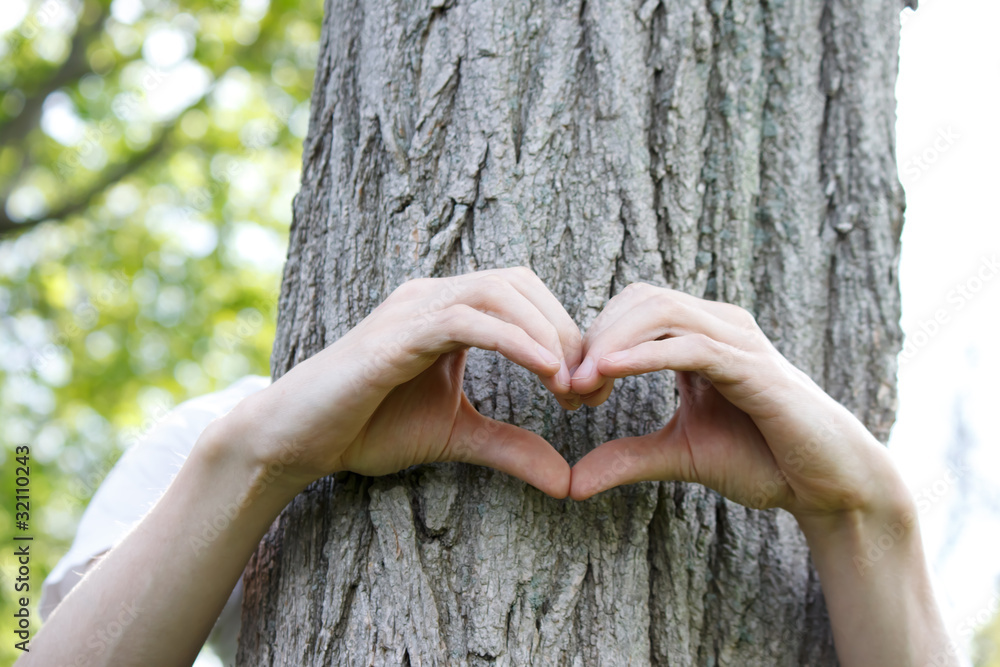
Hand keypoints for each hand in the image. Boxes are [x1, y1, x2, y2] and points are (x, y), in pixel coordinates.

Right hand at [217, 268, 582, 497]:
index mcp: (448, 312)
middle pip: (520, 283)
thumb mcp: (456, 437)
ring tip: (572, 383)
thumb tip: (565, 479)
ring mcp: (412, 309)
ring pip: (498, 291)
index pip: (524, 297)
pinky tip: (545, 369)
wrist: (297, 440)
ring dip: (546, 333)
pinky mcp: (396, 333)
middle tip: (589, 388)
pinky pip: (465, 319)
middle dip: (566, 330)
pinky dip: (513, 339)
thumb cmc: (368, 428)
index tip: (590, 391)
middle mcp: (433, 296)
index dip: (566, 335)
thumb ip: (509, 447)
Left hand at [568, 283, 908, 523]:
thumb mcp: (679, 456)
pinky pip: (692, 346)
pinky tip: (610, 372)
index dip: (593, 341)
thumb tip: (571, 483)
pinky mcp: (754, 368)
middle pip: (640, 299)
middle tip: (569, 388)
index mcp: (699, 336)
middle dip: (595, 337)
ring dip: (612, 342)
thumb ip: (627, 458)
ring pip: (661, 311)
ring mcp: (739, 341)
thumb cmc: (762, 460)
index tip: (569, 390)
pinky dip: (645, 355)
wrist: (826, 486)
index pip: (632, 309)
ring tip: (581, 383)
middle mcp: (719, 326)